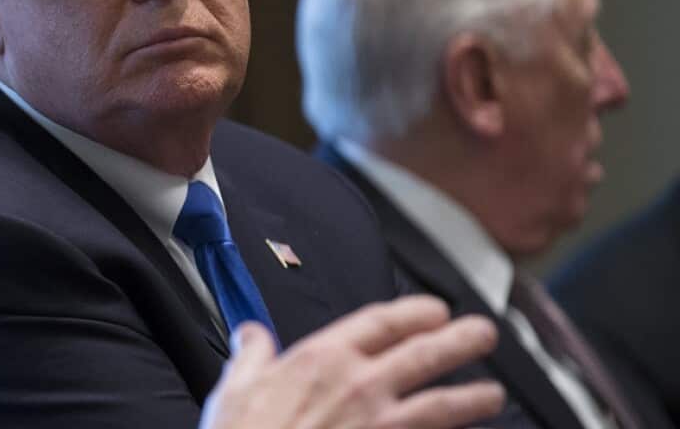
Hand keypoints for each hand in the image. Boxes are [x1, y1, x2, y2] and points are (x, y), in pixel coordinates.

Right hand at [199, 295, 503, 428]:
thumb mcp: (236, 386)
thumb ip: (252, 355)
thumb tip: (251, 335)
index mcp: (323, 359)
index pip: (381, 322)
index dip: (413, 312)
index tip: (433, 310)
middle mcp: (360, 385)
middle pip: (424, 353)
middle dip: (460, 341)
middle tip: (482, 334)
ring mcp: (380, 424)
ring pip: (440, 403)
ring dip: (472, 396)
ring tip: (493, 393)